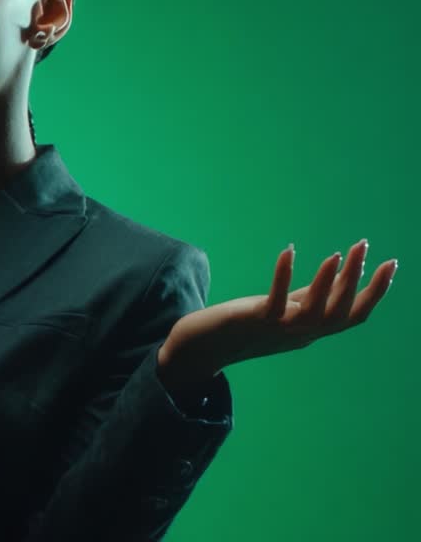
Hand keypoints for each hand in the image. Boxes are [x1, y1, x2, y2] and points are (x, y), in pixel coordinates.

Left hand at [159, 239, 398, 380]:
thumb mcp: (285, 310)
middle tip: (363, 245)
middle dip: (357, 278)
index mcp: (312, 330)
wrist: (203, 349)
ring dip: (327, 282)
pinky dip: (283, 277)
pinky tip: (288, 252)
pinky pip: (275, 302)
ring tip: (337, 254)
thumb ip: (310, 296)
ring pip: (314, 312)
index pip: (354, 315)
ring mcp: (278, 331)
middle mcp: (301, 334)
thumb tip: (339, 272)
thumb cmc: (245, 326)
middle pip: (340, 311)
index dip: (376, 291)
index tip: (392, 263)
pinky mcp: (254, 323)